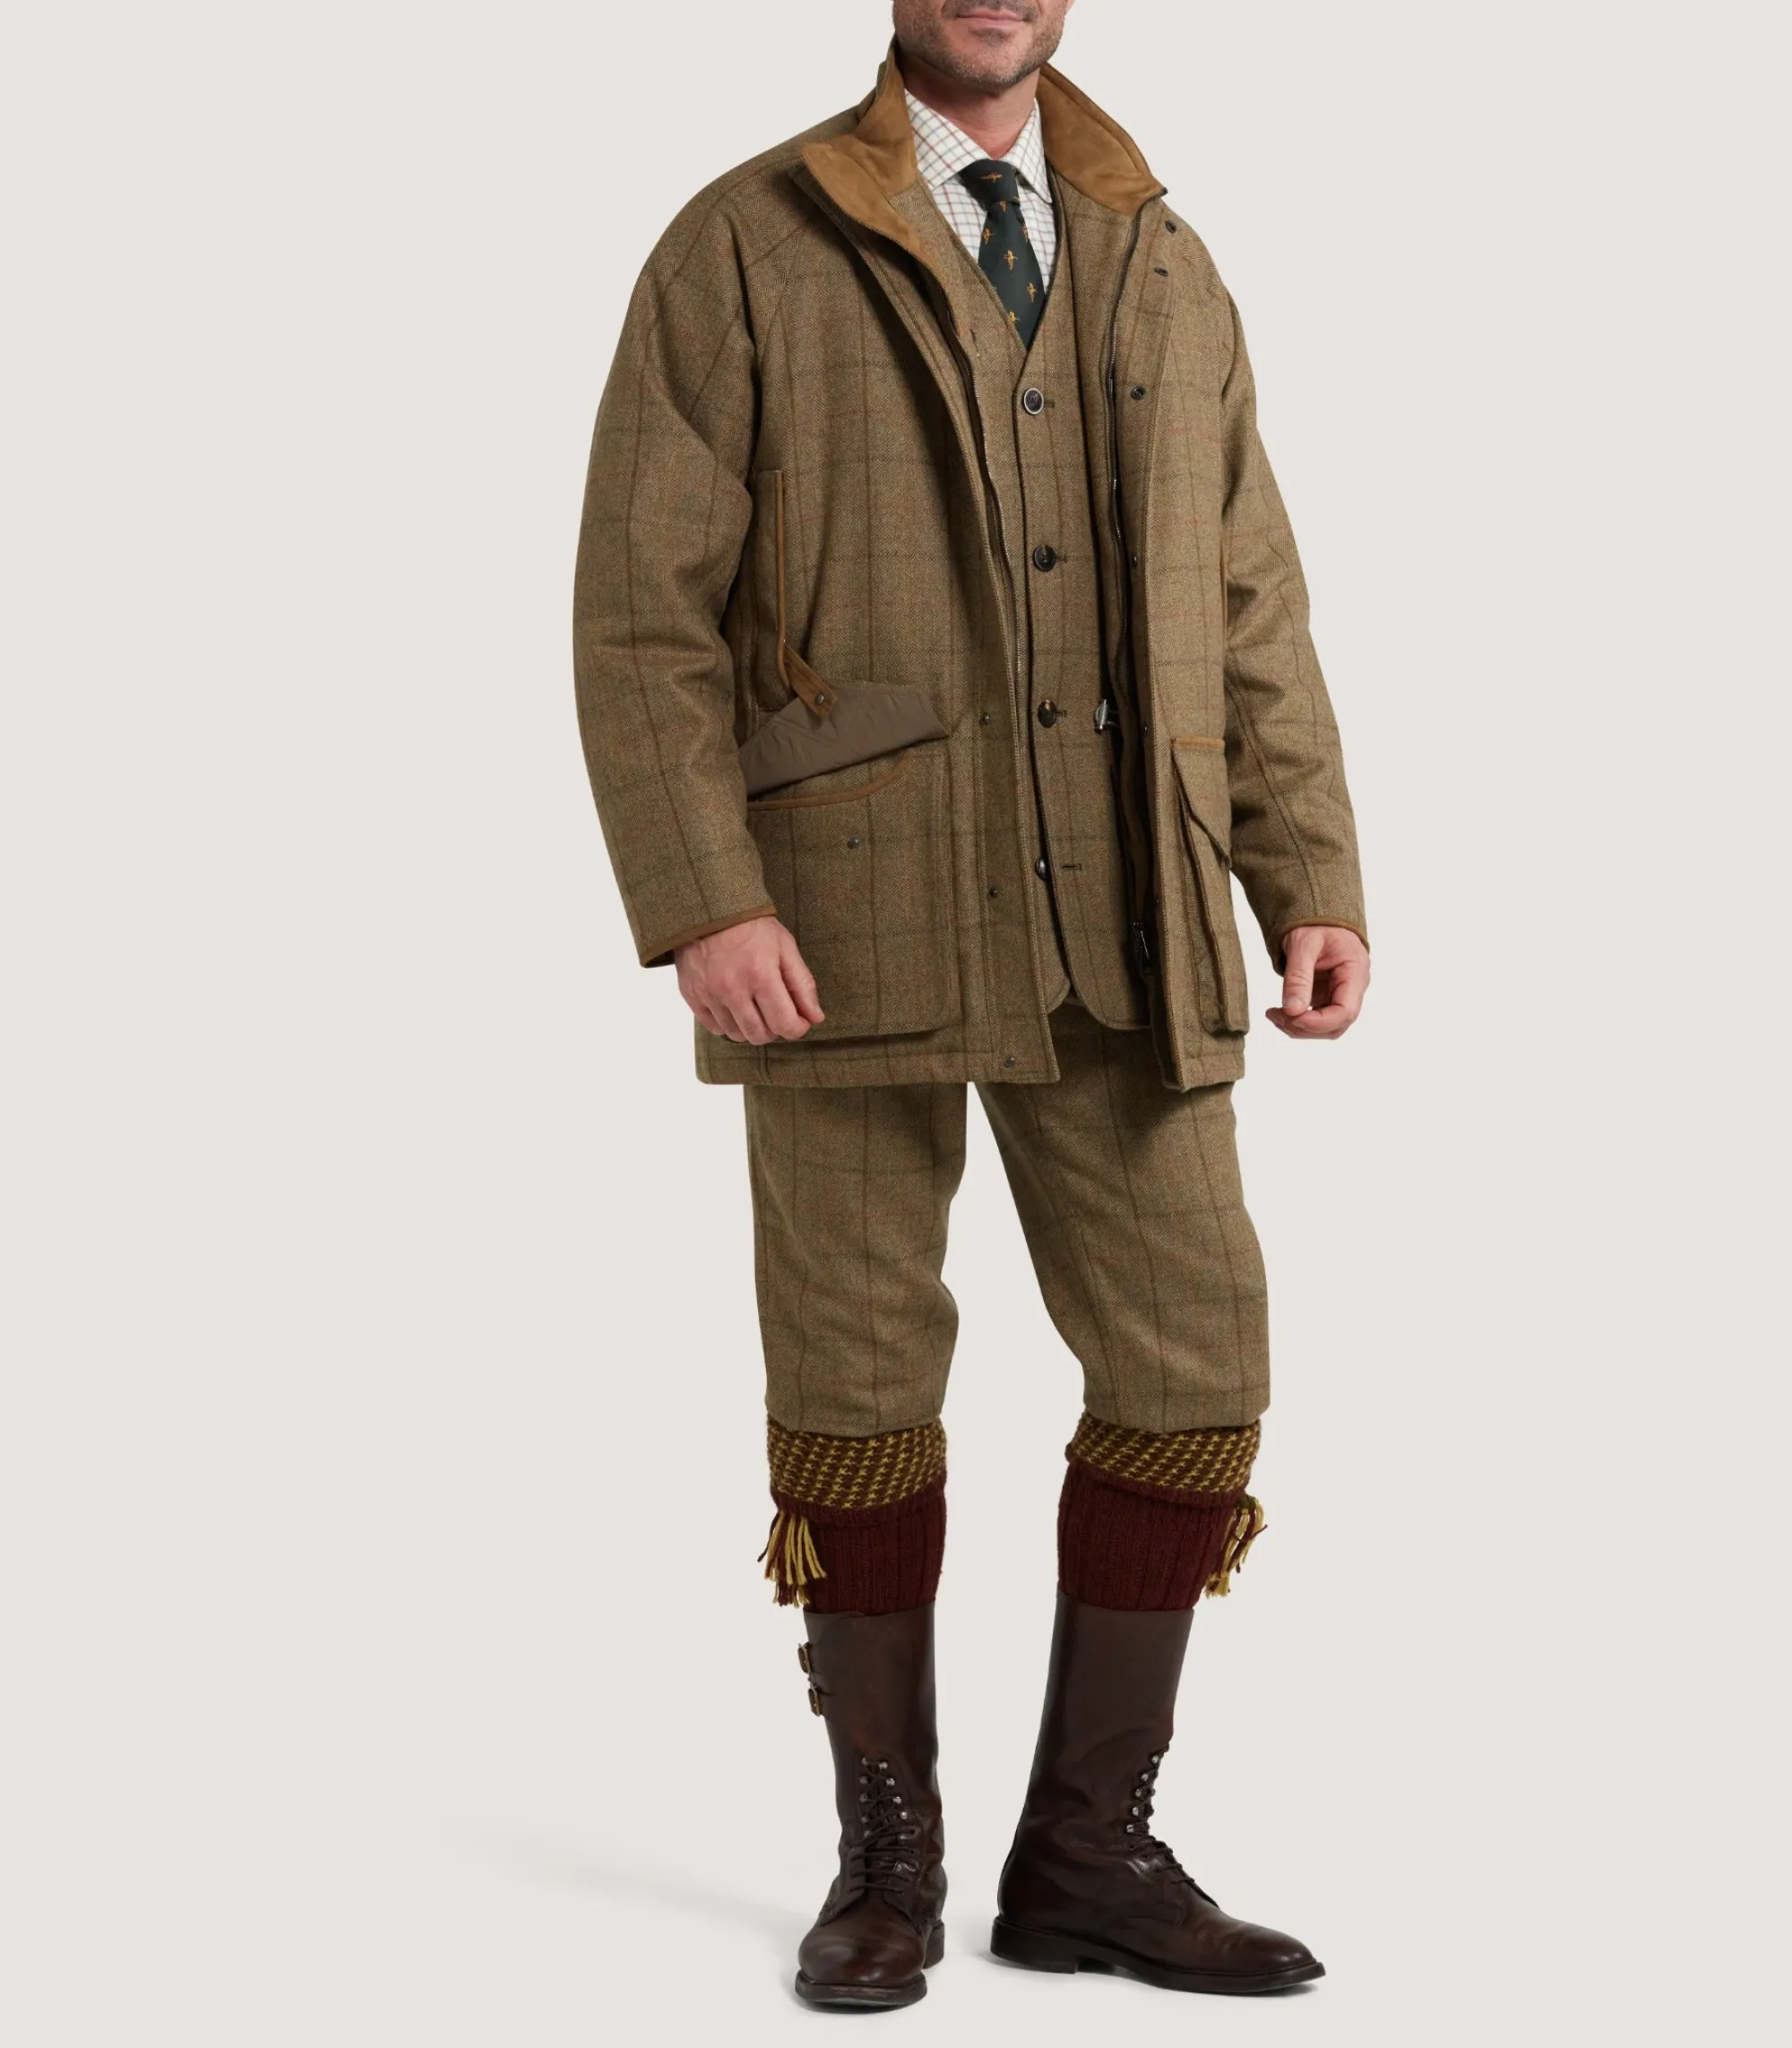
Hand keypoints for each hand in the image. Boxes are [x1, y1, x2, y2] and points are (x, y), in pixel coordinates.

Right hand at [675, 915, 824, 1043]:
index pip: (784, 1024)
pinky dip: (728, 1023)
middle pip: (759, 1035)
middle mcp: (732, 988)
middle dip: (774, 1029)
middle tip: (776, 1011)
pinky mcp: (692, 995)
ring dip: (751, 1027)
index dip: (797, 1028)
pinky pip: (714, 1027)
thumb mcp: (786, 948)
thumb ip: (803, 985)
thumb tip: (815, 1017)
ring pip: (736, 1035)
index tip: (799, 1020)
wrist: (710, 909)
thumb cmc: (751, 926)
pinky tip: (735, 1006)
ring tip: (755, 1006)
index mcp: (760, 974)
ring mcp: (709, 993)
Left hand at [1267, 924, 1369, 1039]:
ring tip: (1274, 1014)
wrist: (1316, 915)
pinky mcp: (1326, 996)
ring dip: (1299, 1028)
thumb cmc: (1315, 923)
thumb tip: (1292, 1010)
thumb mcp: (1303, 944)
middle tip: (1276, 1015)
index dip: (1320, 1022)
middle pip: (1336, 1024)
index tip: (1293, 1017)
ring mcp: (1339, 994)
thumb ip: (1298, 977)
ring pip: (1326, 1027)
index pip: (1346, 1011)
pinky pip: (1315, 1018)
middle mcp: (1352, 987)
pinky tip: (1278, 1013)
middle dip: (1306, 1027)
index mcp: (1355, 971)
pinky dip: (1296, 1021)